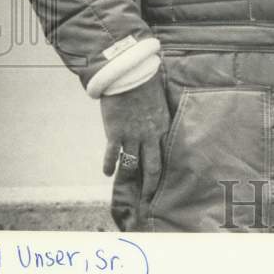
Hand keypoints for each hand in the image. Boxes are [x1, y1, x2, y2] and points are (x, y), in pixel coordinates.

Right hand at [100, 70, 169, 203]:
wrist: (128, 72)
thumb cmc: (145, 81)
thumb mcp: (159, 100)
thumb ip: (158, 115)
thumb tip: (156, 120)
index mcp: (164, 127)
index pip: (166, 156)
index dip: (164, 172)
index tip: (164, 185)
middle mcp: (150, 136)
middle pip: (153, 168)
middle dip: (150, 186)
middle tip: (147, 200)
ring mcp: (132, 136)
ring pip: (132, 165)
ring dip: (129, 180)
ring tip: (126, 191)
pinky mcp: (115, 133)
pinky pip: (112, 155)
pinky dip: (109, 166)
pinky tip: (107, 173)